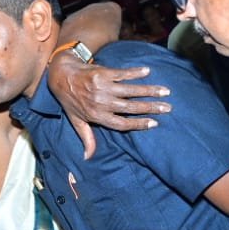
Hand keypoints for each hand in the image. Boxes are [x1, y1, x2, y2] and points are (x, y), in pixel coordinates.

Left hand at [47, 54, 169, 159]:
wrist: (61, 76)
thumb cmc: (70, 100)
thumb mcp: (76, 121)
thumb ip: (86, 138)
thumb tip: (88, 157)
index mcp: (97, 116)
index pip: (121, 124)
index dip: (138, 124)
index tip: (154, 123)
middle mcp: (101, 103)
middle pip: (130, 107)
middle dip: (150, 108)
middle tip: (167, 107)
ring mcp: (102, 88)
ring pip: (130, 91)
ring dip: (149, 90)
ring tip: (165, 91)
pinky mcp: (103, 73)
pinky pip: (122, 74)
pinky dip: (135, 73)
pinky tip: (147, 72)